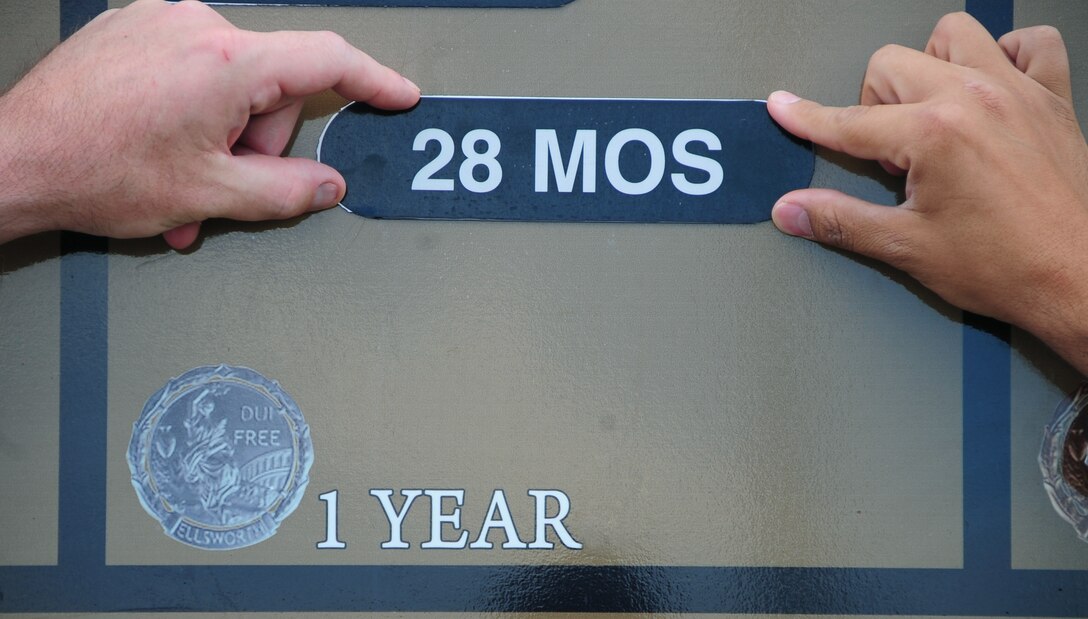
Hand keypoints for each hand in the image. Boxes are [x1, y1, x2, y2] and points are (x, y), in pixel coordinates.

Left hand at [0, 0, 419, 248]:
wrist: (13, 160)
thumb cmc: (94, 170)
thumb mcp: (211, 195)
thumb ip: (286, 191)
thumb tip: (326, 185)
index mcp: (226, 62)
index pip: (328, 60)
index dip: (374, 81)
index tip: (399, 95)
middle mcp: (197, 26)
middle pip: (274, 85)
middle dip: (261, 142)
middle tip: (225, 185)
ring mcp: (161, 22)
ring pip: (234, 83)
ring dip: (223, 136)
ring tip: (184, 180)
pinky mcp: (135, 28)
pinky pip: (194, 70)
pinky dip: (194, 113)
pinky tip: (166, 149)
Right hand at [767, 12, 1087, 373]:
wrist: (1083, 281)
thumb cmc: (1010, 267)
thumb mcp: (908, 248)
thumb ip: (841, 221)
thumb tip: (793, 210)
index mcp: (933, 134)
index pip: (848, 122)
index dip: (807, 119)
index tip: (785, 108)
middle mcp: (974, 99)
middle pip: (891, 65)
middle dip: (872, 106)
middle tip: (886, 156)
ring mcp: (1017, 93)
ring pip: (953, 35)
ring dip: (929, 65)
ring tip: (927, 113)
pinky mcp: (1052, 100)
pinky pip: (1031, 44)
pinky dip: (1006, 55)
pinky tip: (988, 90)